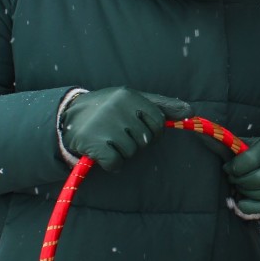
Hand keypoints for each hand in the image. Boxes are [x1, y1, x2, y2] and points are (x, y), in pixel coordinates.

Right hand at [62, 87, 191, 170]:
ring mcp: (104, 125)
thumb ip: (163, 106)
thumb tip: (191, 111)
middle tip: (119, 133)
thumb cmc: (109, 110)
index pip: (158, 122)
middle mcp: (117, 107)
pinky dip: (112, 164)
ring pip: (132, 152)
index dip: (153, 131)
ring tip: (109, 140)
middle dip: (136, 141)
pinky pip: (116, 163)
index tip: (141, 130)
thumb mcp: (134, 101)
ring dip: (123, 152)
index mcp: (129, 96)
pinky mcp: (93, 143)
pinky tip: (102, 153)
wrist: (68, 116)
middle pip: (146, 139)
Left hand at [223, 136, 259, 216]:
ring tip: (240, 190)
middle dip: (240, 182)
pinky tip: (244, 204)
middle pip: (258, 179)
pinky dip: (256, 208)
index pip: (250, 159)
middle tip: (233, 181)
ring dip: (247, 195)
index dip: (234, 167)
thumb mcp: (250, 144)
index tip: (227, 169)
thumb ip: (234, 147)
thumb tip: (208, 142)